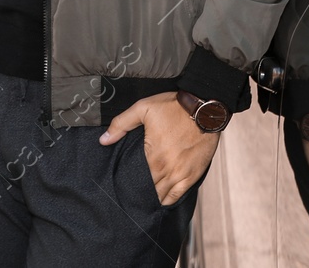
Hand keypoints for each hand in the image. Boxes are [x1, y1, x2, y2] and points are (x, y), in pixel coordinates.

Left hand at [99, 92, 219, 205]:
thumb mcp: (143, 108)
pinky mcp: (193, 175)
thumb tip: (104, 140)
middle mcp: (167, 169)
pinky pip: (178, 195)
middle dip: (139, 193)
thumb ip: (121, 124)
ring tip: (142, 201)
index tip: (121, 187)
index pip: (136, 180)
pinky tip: (160, 201)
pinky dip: (168, 200)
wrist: (205, 109)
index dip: (128, 185)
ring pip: (162, 196)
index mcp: (153, 156)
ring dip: (152, 198)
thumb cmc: (174, 107)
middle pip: (149, 190)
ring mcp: (181, 174)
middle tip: (129, 196)